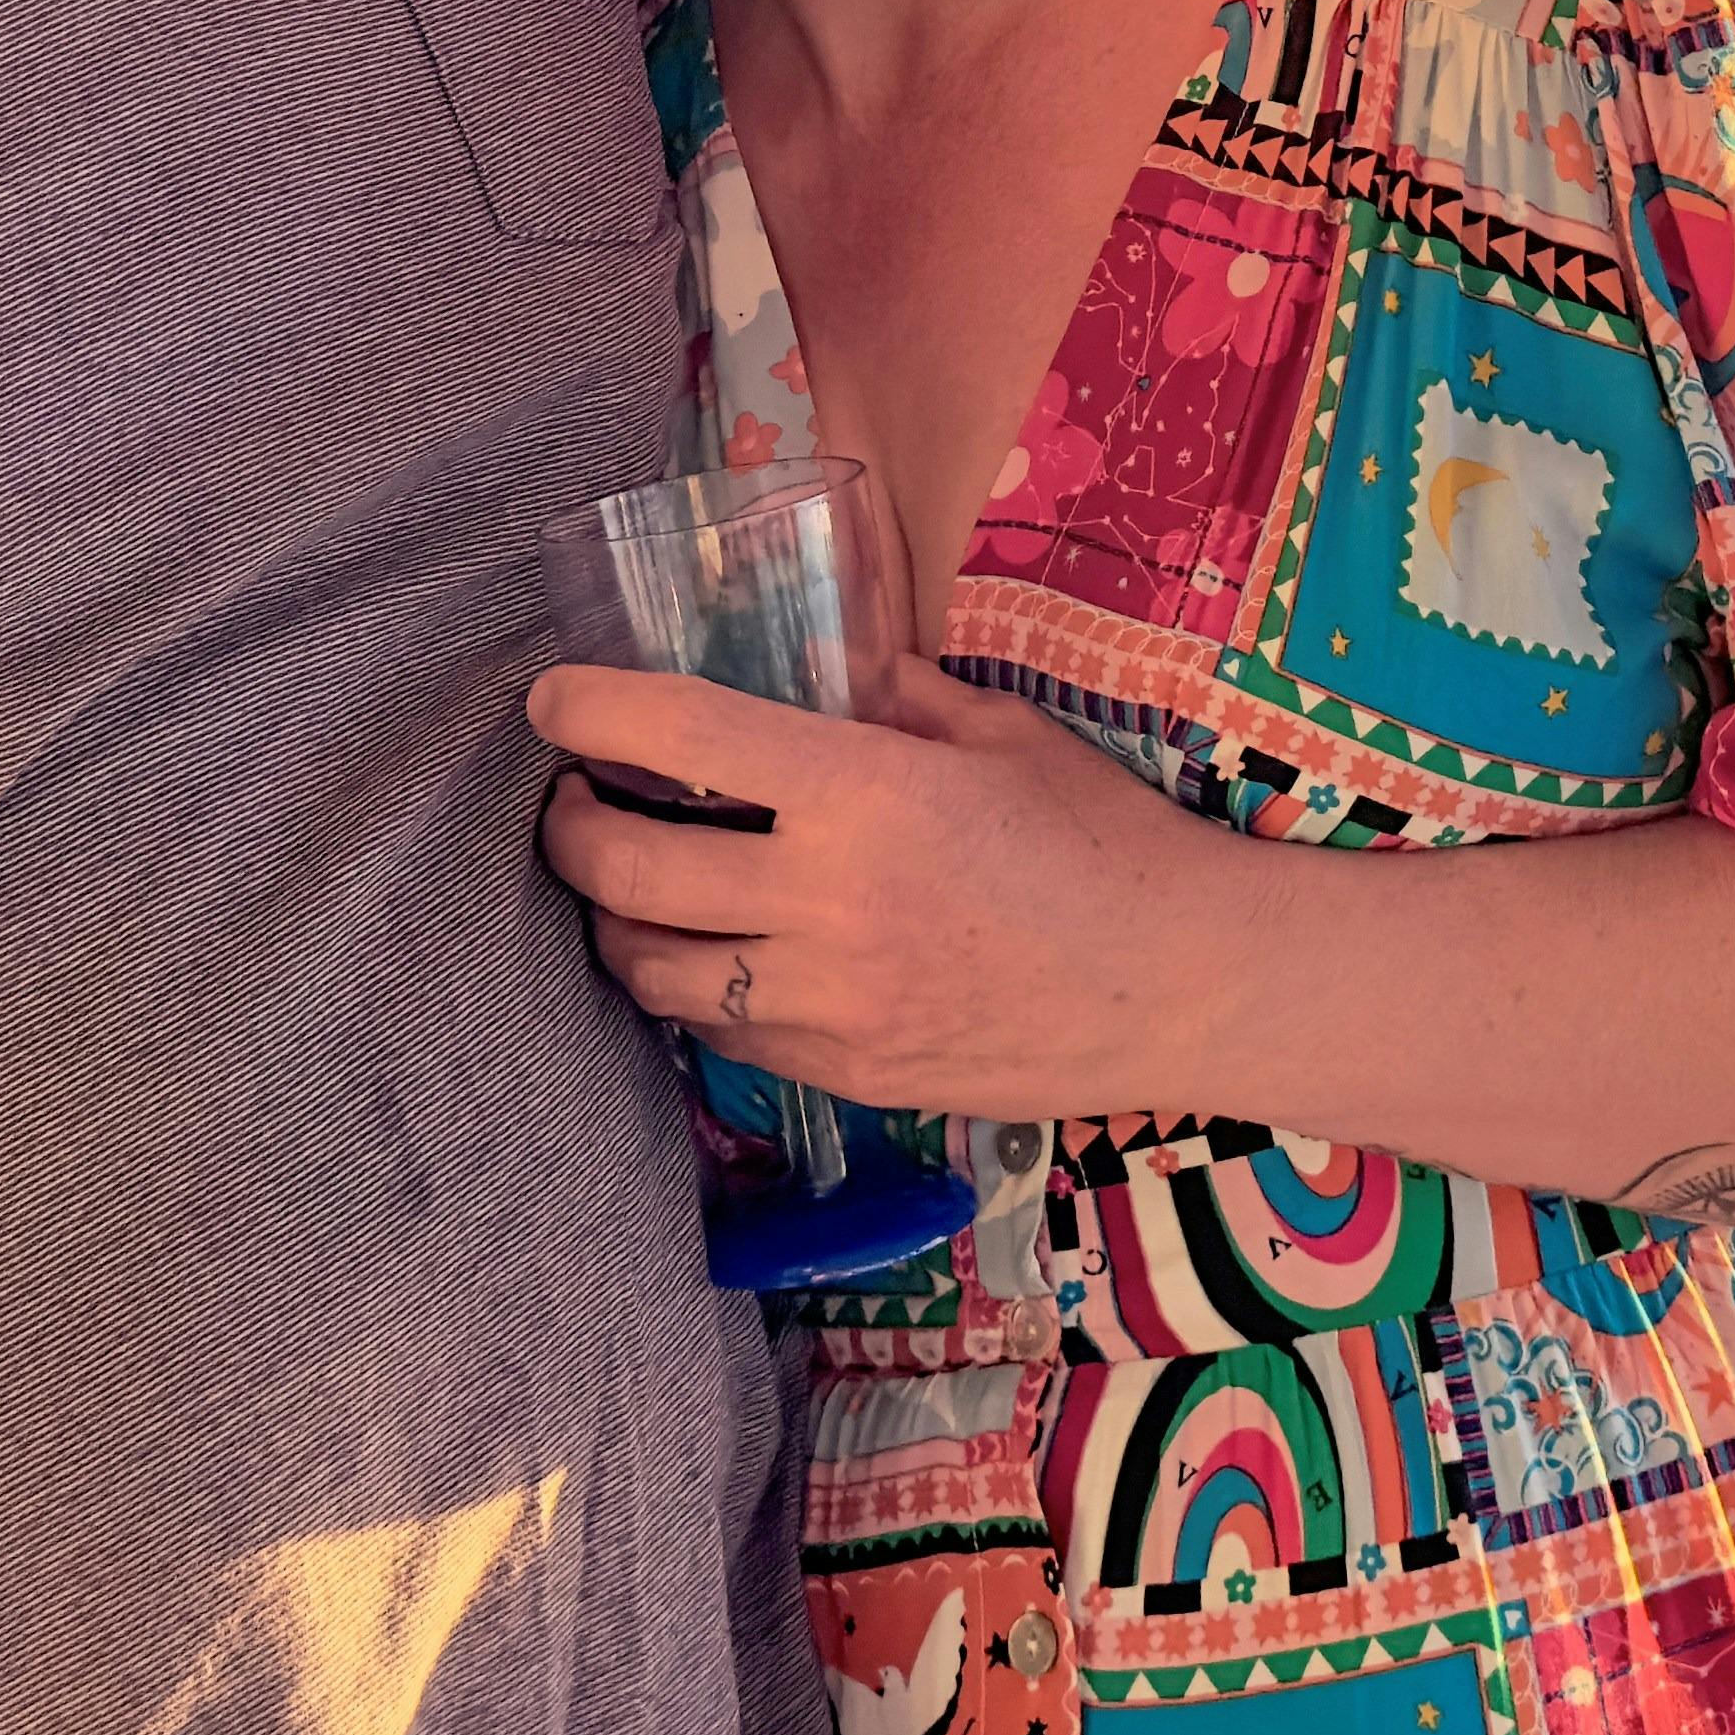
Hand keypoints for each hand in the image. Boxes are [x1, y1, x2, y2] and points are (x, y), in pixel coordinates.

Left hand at [523, 662, 1255, 1123]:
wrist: (1181, 987)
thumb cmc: (1103, 840)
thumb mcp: (997, 735)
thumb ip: (889, 696)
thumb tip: (816, 659)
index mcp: (866, 796)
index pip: (682, 737)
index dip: (589, 711)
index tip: (552, 700)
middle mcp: (828, 906)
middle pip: (627, 871)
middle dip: (570, 827)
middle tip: (573, 797)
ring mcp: (830, 1007)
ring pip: (651, 970)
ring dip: (611, 919)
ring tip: (622, 882)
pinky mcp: (844, 1075)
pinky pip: (720, 1033)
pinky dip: (689, 986)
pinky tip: (707, 951)